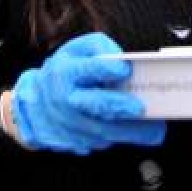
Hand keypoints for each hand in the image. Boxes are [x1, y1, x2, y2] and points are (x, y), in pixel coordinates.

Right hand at [8, 32, 166, 154]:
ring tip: (155, 130)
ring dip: (131, 132)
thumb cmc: (64, 72)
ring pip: (103, 131)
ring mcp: (70, 125)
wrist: (37, 105)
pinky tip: (142, 134)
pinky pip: (103, 142)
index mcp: (66, 73)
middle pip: (94, 106)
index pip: (87, 70)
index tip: (124, 70)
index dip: (106, 69)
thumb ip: (100, 47)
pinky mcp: (76, 143)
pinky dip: (123, 138)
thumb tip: (120, 59)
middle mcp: (66, 100)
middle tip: (140, 109)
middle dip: (118, 107)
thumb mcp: (77, 49)